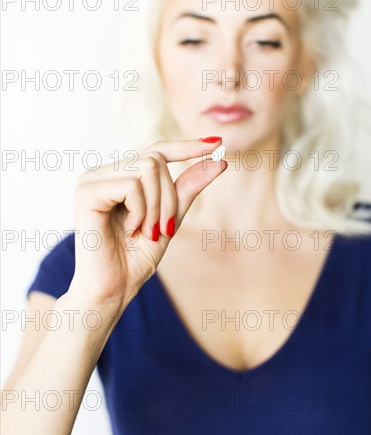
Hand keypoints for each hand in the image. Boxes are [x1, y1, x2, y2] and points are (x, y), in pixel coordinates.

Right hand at [68, 137, 226, 310]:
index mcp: (119, 177)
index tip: (217, 143)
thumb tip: (219, 160)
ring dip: (157, 206)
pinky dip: (141, 211)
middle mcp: (103, 173)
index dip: (186, 146)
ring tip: (145, 231)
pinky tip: (130, 229)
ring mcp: (91, 181)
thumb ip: (188, 189)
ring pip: (146, 168)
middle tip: (162, 227)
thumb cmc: (136, 258)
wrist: (112, 291)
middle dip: (169, 196)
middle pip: (155, 158)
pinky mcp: (86, 192)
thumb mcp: (171, 218)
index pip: (156, 150)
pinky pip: (131, 185)